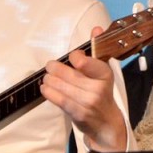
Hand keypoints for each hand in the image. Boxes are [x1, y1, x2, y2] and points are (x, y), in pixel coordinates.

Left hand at [42, 26, 126, 151]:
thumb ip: (98, 49)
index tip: (72, 57)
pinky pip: (58, 99)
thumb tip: (97, 28)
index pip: (86, 61)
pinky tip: (45, 88)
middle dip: (55, 68)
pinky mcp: (77, 113)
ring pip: (61, 86)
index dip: (75, 57)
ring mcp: (88, 102)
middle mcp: (98, 88)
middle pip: (70, 74)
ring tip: (46, 77)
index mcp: (105, 75)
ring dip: (49, 80)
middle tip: (50, 66)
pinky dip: (49, 92)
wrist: (106, 123)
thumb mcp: (103, 71)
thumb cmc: (102, 93)